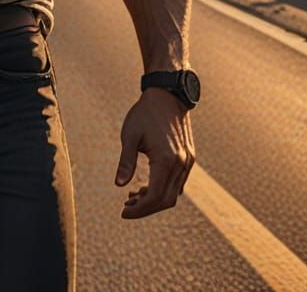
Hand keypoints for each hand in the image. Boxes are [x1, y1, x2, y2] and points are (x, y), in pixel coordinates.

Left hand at [114, 88, 195, 218]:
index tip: (124, 212)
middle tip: (126, 207)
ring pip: (173, 193)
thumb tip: (118, 185)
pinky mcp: (189, 157)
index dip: (140, 209)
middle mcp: (181, 164)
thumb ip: (125, 161)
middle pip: (166, 200)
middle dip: (146, 208)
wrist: (167, 94)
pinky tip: (146, 186)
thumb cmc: (145, 113)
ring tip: (132, 197)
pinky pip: (178, 182)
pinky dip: (163, 189)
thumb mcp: (129, 135)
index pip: (155, 197)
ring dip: (154, 199)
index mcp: (167, 160)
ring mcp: (188, 161)